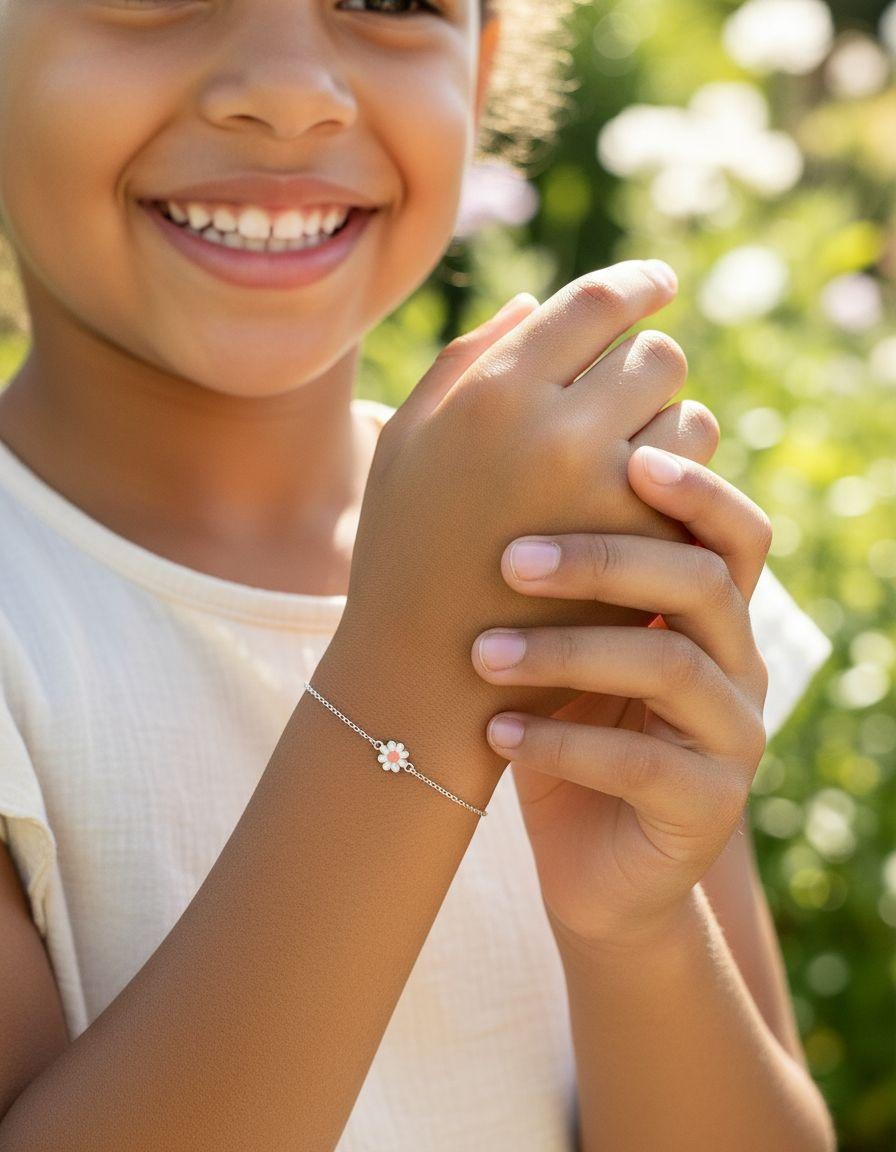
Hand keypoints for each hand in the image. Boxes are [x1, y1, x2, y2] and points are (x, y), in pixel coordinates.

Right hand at [338, 263, 721, 796]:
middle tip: (624, 399)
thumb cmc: (405, 549)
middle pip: (658, 356)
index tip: (658, 284)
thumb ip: (466, 359)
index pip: (599, 301)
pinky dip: (674, 492)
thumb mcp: (407, 441)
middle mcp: (553, 429)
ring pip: (690, 420)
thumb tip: (534, 303)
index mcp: (492, 391)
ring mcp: (604, 493)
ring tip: (623, 465)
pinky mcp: (639, 551)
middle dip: (647, 371)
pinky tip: (632, 513)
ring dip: (668, 432)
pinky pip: (695, 490)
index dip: (640, 283)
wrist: (424, 671)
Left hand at [470, 448, 771, 953]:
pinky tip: (497, 734)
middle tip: (511, 559)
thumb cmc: (566, 734)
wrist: (592, 865)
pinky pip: (642, 762)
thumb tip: (494, 477)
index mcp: (712, 617)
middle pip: (703, 583)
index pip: (732, 533)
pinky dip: (562, 742)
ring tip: (482, 654)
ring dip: (567, 652)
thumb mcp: (565, 652)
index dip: (694, 490)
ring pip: (671, 666)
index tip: (622, 456)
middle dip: (605, 559)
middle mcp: (738, 667)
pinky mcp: (707, 807)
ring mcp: (733, 738)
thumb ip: (562, 585)